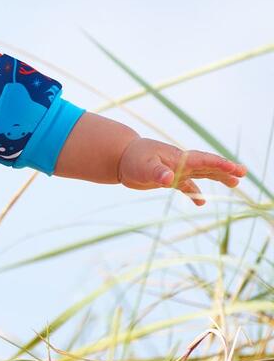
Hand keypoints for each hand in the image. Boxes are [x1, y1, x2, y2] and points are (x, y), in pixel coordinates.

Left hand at [117, 138, 245, 206]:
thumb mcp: (144, 167)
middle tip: (243, 174)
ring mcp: (175, 170)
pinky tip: (201, 203)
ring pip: (201, 174)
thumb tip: (169, 178)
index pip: (204, 160)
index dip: (221, 164)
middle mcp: (180, 162)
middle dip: (226, 169)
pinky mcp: (167, 179)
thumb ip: (157, 172)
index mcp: (179, 158)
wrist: (118, 158)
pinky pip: (186, 185)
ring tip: (235, 184)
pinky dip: (195, 193)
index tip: (237, 169)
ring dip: (217, 177)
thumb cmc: (131, 159)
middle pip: (208, 166)